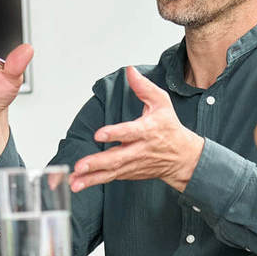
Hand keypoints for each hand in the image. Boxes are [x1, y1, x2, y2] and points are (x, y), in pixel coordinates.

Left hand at [70, 66, 203, 191]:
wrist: (183, 157)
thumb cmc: (170, 128)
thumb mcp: (162, 103)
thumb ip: (144, 87)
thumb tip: (130, 71)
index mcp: (148, 130)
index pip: (130, 132)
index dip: (115, 133)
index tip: (100, 134)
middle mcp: (139, 149)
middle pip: (117, 158)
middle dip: (97, 163)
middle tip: (80, 166)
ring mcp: (133, 164)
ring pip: (111, 172)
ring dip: (91, 177)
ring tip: (74, 181)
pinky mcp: (128, 172)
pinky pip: (109, 178)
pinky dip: (94, 182)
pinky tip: (78, 184)